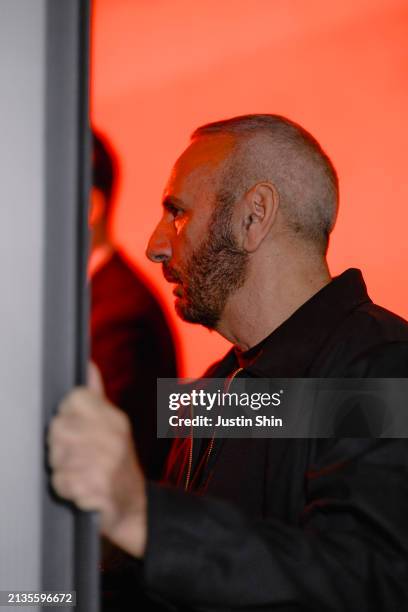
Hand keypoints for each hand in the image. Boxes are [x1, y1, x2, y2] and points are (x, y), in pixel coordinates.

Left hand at [47, 365, 146, 557]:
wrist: (137, 507)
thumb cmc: (118, 463)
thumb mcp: (114, 425)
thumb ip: (96, 396)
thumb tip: (88, 365)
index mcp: (114, 418)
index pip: (73, 399)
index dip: (67, 415)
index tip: (77, 429)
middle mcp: (111, 436)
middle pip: (58, 428)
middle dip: (60, 446)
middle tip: (78, 456)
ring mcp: (105, 461)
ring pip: (56, 457)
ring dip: (63, 469)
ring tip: (82, 473)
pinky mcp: (97, 486)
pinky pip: (61, 482)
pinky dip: (67, 489)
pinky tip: (83, 488)